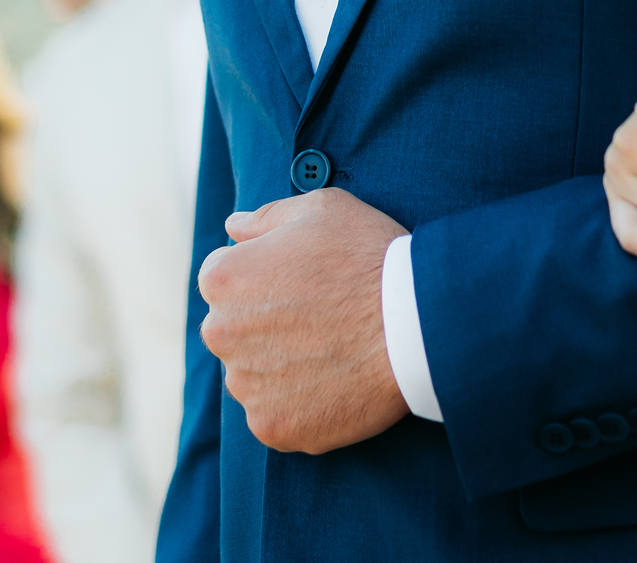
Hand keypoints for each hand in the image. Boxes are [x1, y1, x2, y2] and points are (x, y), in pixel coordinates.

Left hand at [197, 187, 407, 451]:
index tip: (298, 277)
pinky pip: (274, 412)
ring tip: (329, 346)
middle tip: (317, 312)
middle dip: (262, 319)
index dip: (261, 272)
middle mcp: (221, 334)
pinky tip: (333, 378)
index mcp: (224, 278)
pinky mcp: (274, 427)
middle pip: (232, 326)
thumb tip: (234, 227)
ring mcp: (246, 386)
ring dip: (277, 362)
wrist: (415, 324)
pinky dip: (297, 401)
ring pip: (251, 372)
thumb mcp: (320, 209)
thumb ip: (267, 217)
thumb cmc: (367, 256)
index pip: (222, 275)